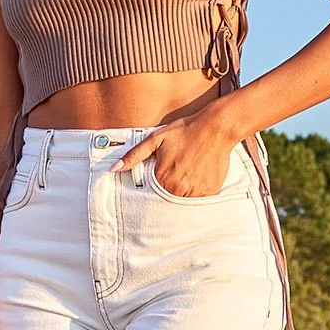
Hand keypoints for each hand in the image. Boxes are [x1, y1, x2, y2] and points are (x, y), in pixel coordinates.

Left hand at [118, 103, 239, 200]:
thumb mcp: (155, 139)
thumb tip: (114, 169)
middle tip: (172, 177)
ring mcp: (196, 192)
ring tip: (185, 175)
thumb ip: (134, 156)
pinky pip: (199, 199)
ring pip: (183, 201)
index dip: (150, 193)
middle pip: (166, 201)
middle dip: (166, 194)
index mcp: (163, 179)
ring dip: (181, 194)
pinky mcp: (210, 191)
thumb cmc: (185, 131)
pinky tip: (196, 177)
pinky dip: (196, 192)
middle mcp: (179, 189)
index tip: (153, 188)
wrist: (216, 128)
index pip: (150, 197)